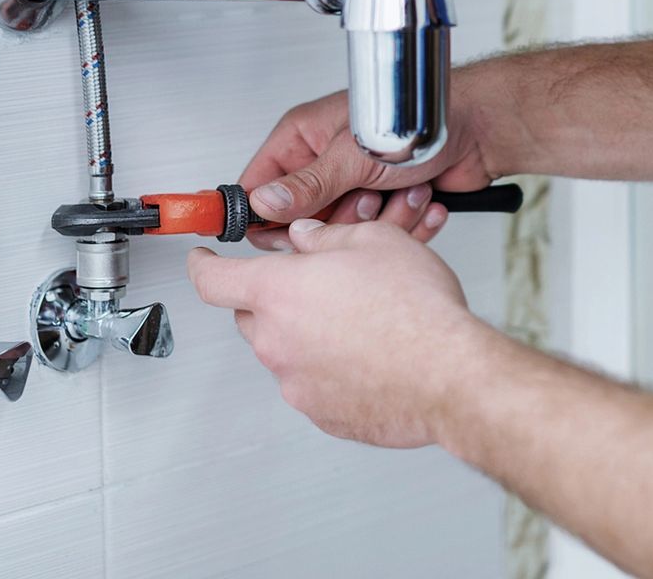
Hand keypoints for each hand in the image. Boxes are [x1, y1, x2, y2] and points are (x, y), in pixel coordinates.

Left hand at [187, 220, 498, 447]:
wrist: (449, 374)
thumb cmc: (417, 310)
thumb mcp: (374, 242)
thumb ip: (327, 238)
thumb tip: (309, 240)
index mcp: (278, 292)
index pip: (212, 279)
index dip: (203, 264)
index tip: (203, 260)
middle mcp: (276, 341)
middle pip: (252, 316)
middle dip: (275, 299)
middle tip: (320, 286)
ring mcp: (296, 384)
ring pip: (286, 351)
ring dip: (309, 334)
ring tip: (361, 321)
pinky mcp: (322, 414)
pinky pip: (314, 384)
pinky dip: (332, 369)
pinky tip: (372, 354)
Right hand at [237, 73, 503, 249]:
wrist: (480, 128)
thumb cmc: (420, 117)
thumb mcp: (353, 155)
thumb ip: (307, 185)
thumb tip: (262, 205)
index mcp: (304, 137)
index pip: (260, 186)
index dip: (265, 215)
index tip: (280, 233)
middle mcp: (326, 161)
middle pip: (303, 218)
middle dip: (338, 218)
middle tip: (363, 198)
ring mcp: (356, 184)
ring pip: (343, 232)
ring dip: (377, 218)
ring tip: (399, 191)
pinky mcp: (384, 203)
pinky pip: (377, 235)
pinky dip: (402, 223)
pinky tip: (420, 198)